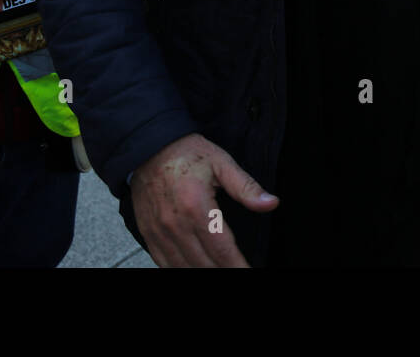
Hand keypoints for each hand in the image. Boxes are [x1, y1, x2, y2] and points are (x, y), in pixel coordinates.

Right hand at [130, 132, 277, 266]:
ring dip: (202, 273)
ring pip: (182, 267)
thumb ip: (246, 187)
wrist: (148, 146)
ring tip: (220, 271)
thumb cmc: (186, 153)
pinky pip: (163, 263)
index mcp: (196, 207)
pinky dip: (179, 270)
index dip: (237, 266)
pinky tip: (194, 268)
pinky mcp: (148, 233)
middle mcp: (175, 224)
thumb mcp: (221, 163)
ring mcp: (159, 231)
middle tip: (238, 271)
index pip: (222, 250)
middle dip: (224, 272)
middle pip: (204, 264)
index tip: (248, 272)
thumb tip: (271, 203)